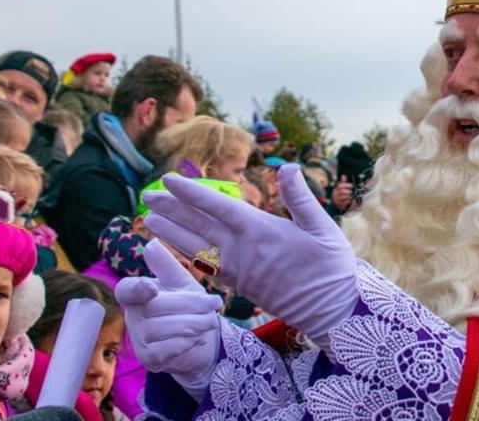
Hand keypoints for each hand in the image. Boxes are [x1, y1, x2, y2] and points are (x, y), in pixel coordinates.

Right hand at [114, 239, 222, 388]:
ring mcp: (138, 339)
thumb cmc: (190, 306)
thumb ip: (167, 265)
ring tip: (211, 320)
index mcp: (137, 294)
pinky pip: (167, 349)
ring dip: (194, 323)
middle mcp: (132, 316)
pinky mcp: (148, 359)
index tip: (151, 286)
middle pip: (157, 306)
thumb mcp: (181, 282)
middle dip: (191, 304)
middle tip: (215, 303)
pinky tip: (198, 338)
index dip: (136, 288)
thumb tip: (152, 243)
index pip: (126, 290)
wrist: (203, 339)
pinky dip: (187, 341)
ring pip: (164, 328)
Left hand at [144, 164, 358, 347]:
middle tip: (147, 196)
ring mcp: (237, 270)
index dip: (190, 193)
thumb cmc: (331, 267)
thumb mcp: (322, 226)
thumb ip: (300, 197)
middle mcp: (241, 250)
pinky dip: (186, 253)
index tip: (168, 181)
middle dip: (171, 210)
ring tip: (150, 219)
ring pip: (195, 247)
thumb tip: (289, 167)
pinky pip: (204, 266)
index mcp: (260, 231)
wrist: (330, 311)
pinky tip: (176, 246)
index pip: (216, 207)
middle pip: (197, 226)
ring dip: (171, 232)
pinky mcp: (238, 285)